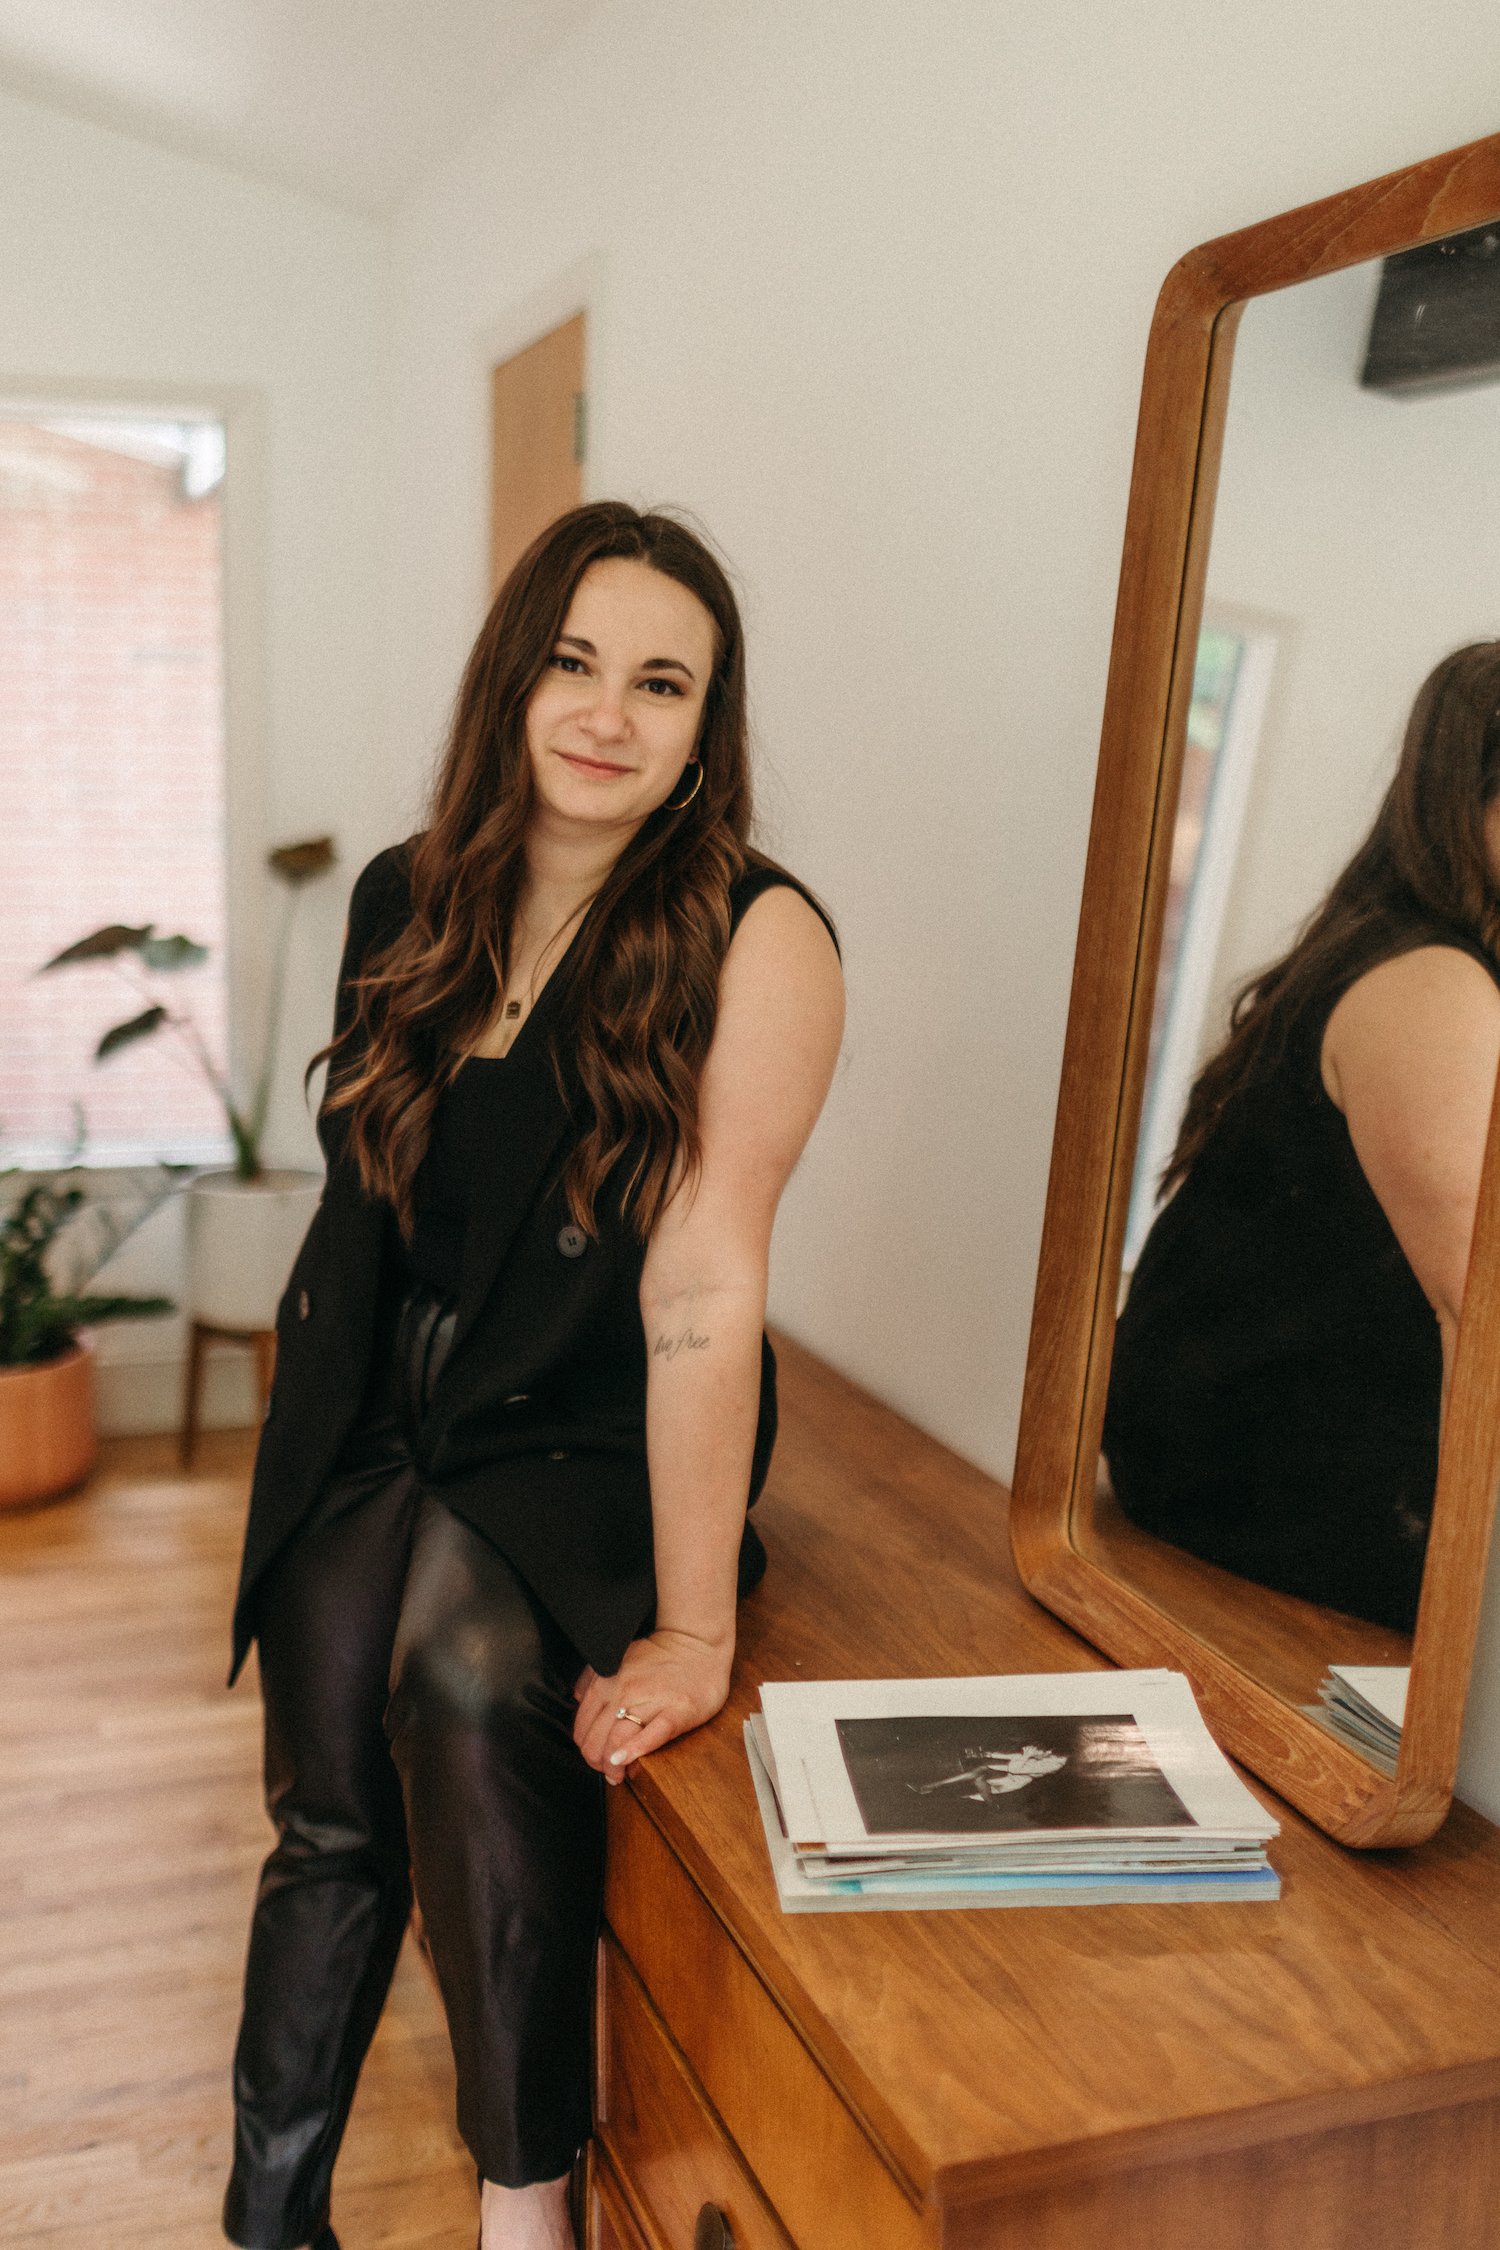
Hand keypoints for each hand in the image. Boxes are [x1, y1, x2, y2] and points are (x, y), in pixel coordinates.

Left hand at [573, 1628, 733, 1782]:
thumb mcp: (618, 1658)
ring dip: (611, 1767)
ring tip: (616, 1776)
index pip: (582, 1725)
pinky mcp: (677, 1711)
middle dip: (596, 1762)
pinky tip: (625, 1761)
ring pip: (617, 1739)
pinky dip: (634, 1751)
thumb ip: (593, 1677)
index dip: (586, 1748)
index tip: (595, 1757)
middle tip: (606, 1772)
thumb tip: (577, 1698)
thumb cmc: (660, 1656)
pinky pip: (652, 1734)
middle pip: (596, 1738)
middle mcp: (624, 1690)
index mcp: (607, 1681)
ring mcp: (651, 1700)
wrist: (697, 1643)